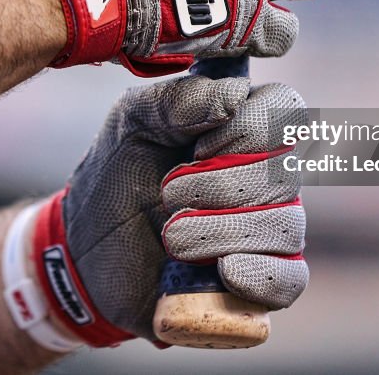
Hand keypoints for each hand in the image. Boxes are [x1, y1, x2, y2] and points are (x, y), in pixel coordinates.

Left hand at [25, 75, 309, 344]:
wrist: (87, 250)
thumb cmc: (116, 176)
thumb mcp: (131, 124)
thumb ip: (176, 100)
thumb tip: (235, 98)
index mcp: (242, 125)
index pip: (285, 108)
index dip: (250, 128)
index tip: (198, 147)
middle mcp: (267, 173)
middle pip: (285, 171)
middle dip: (219, 185)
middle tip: (167, 192)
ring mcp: (268, 228)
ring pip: (287, 225)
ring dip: (221, 230)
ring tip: (171, 236)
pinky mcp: (262, 280)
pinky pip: (291, 280)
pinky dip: (261, 274)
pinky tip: (224, 270)